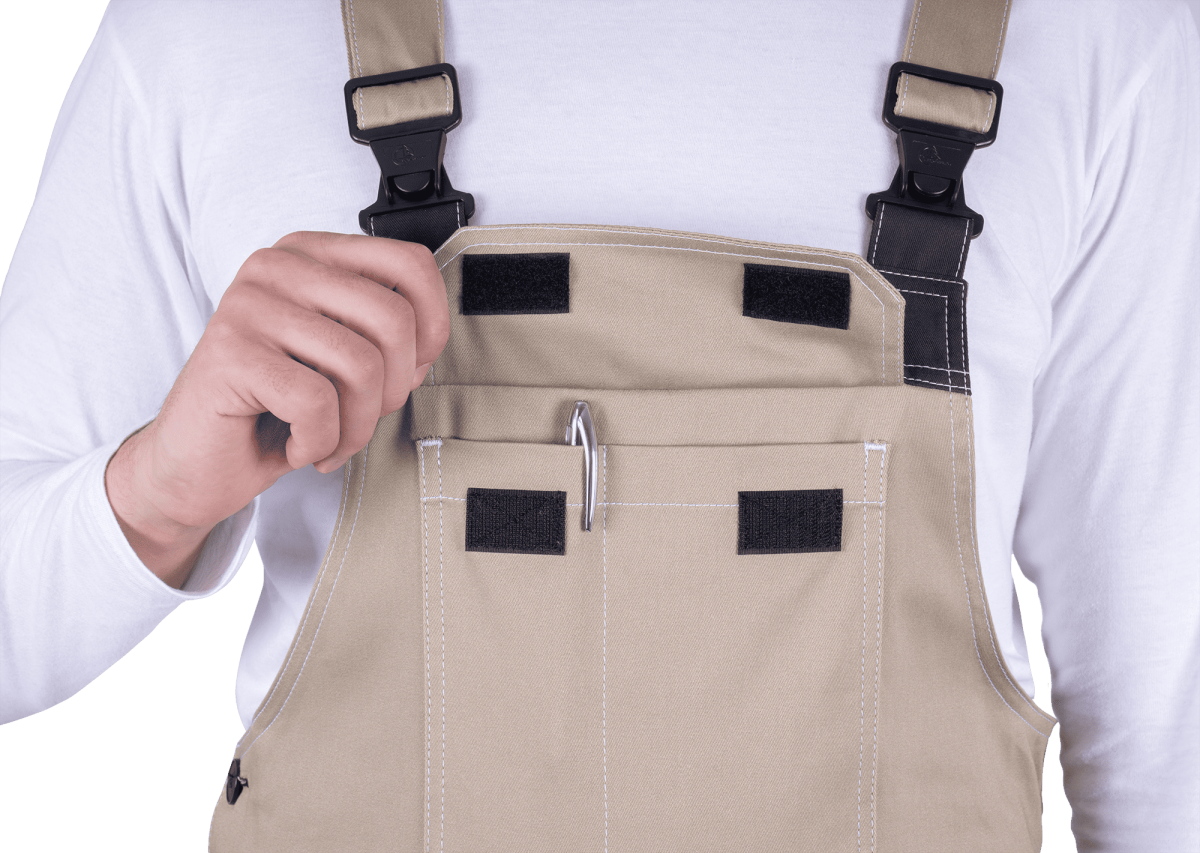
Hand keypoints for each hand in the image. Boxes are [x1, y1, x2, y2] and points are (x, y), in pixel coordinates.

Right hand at [104, 231, 448, 587]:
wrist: (194, 466)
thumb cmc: (272, 412)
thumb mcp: (340, 364)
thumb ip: (386, 341)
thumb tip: (427, 344)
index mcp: (311, 255)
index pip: (410, 264)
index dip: (433, 326)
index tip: (413, 370)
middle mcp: (278, 266)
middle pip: (393, 320)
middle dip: (392, 390)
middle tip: (360, 420)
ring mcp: (249, 303)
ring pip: (362, 366)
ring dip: (356, 426)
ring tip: (329, 439)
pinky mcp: (231, 351)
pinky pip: (318, 401)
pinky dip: (320, 441)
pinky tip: (297, 444)